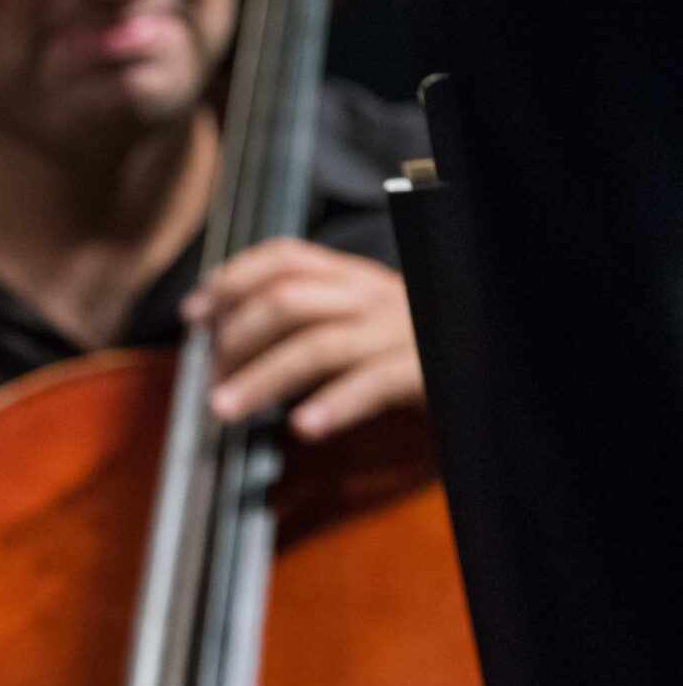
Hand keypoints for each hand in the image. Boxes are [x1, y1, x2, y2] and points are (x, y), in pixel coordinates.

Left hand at [188, 237, 424, 439]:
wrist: (493, 357)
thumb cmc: (416, 347)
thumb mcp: (365, 320)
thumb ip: (311, 320)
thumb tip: (227, 341)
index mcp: (356, 276)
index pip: (284, 257)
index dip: (231, 280)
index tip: (192, 314)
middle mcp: (375, 293)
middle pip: (288, 302)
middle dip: (236, 339)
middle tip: (208, 379)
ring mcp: (402, 330)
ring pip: (319, 343)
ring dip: (263, 377)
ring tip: (225, 410)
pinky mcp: (427, 370)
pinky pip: (374, 383)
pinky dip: (335, 404)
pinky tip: (303, 427)